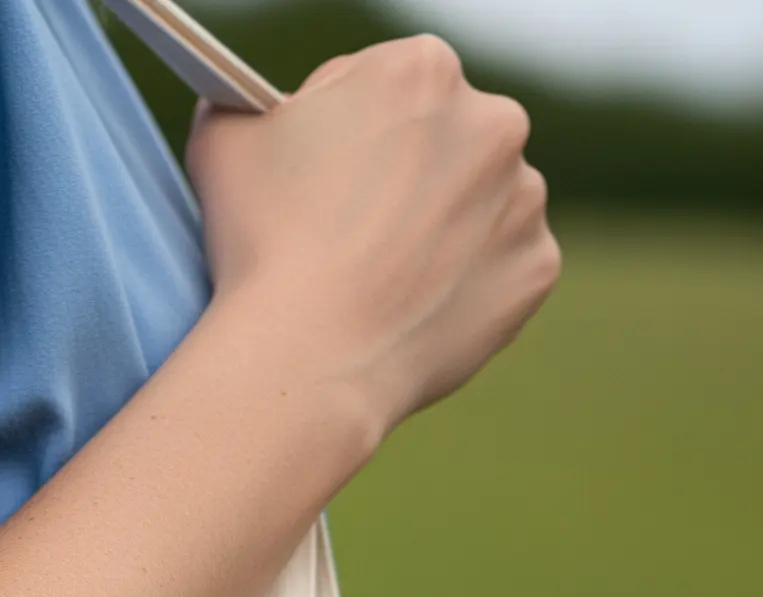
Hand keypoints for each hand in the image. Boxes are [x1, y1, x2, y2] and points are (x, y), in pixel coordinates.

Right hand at [187, 37, 559, 441]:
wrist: (306, 360)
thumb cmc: (261, 245)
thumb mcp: (226, 137)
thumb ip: (250, 105)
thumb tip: (258, 113)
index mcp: (423, 69)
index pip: (389, 90)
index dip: (350, 136)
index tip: (327, 182)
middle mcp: (494, 120)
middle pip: (447, 143)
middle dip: (410, 179)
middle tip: (355, 237)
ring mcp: (524, 198)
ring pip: (482, 206)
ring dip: (445, 232)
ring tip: (384, 282)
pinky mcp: (536, 269)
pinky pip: (503, 272)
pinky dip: (468, 289)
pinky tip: (416, 312)